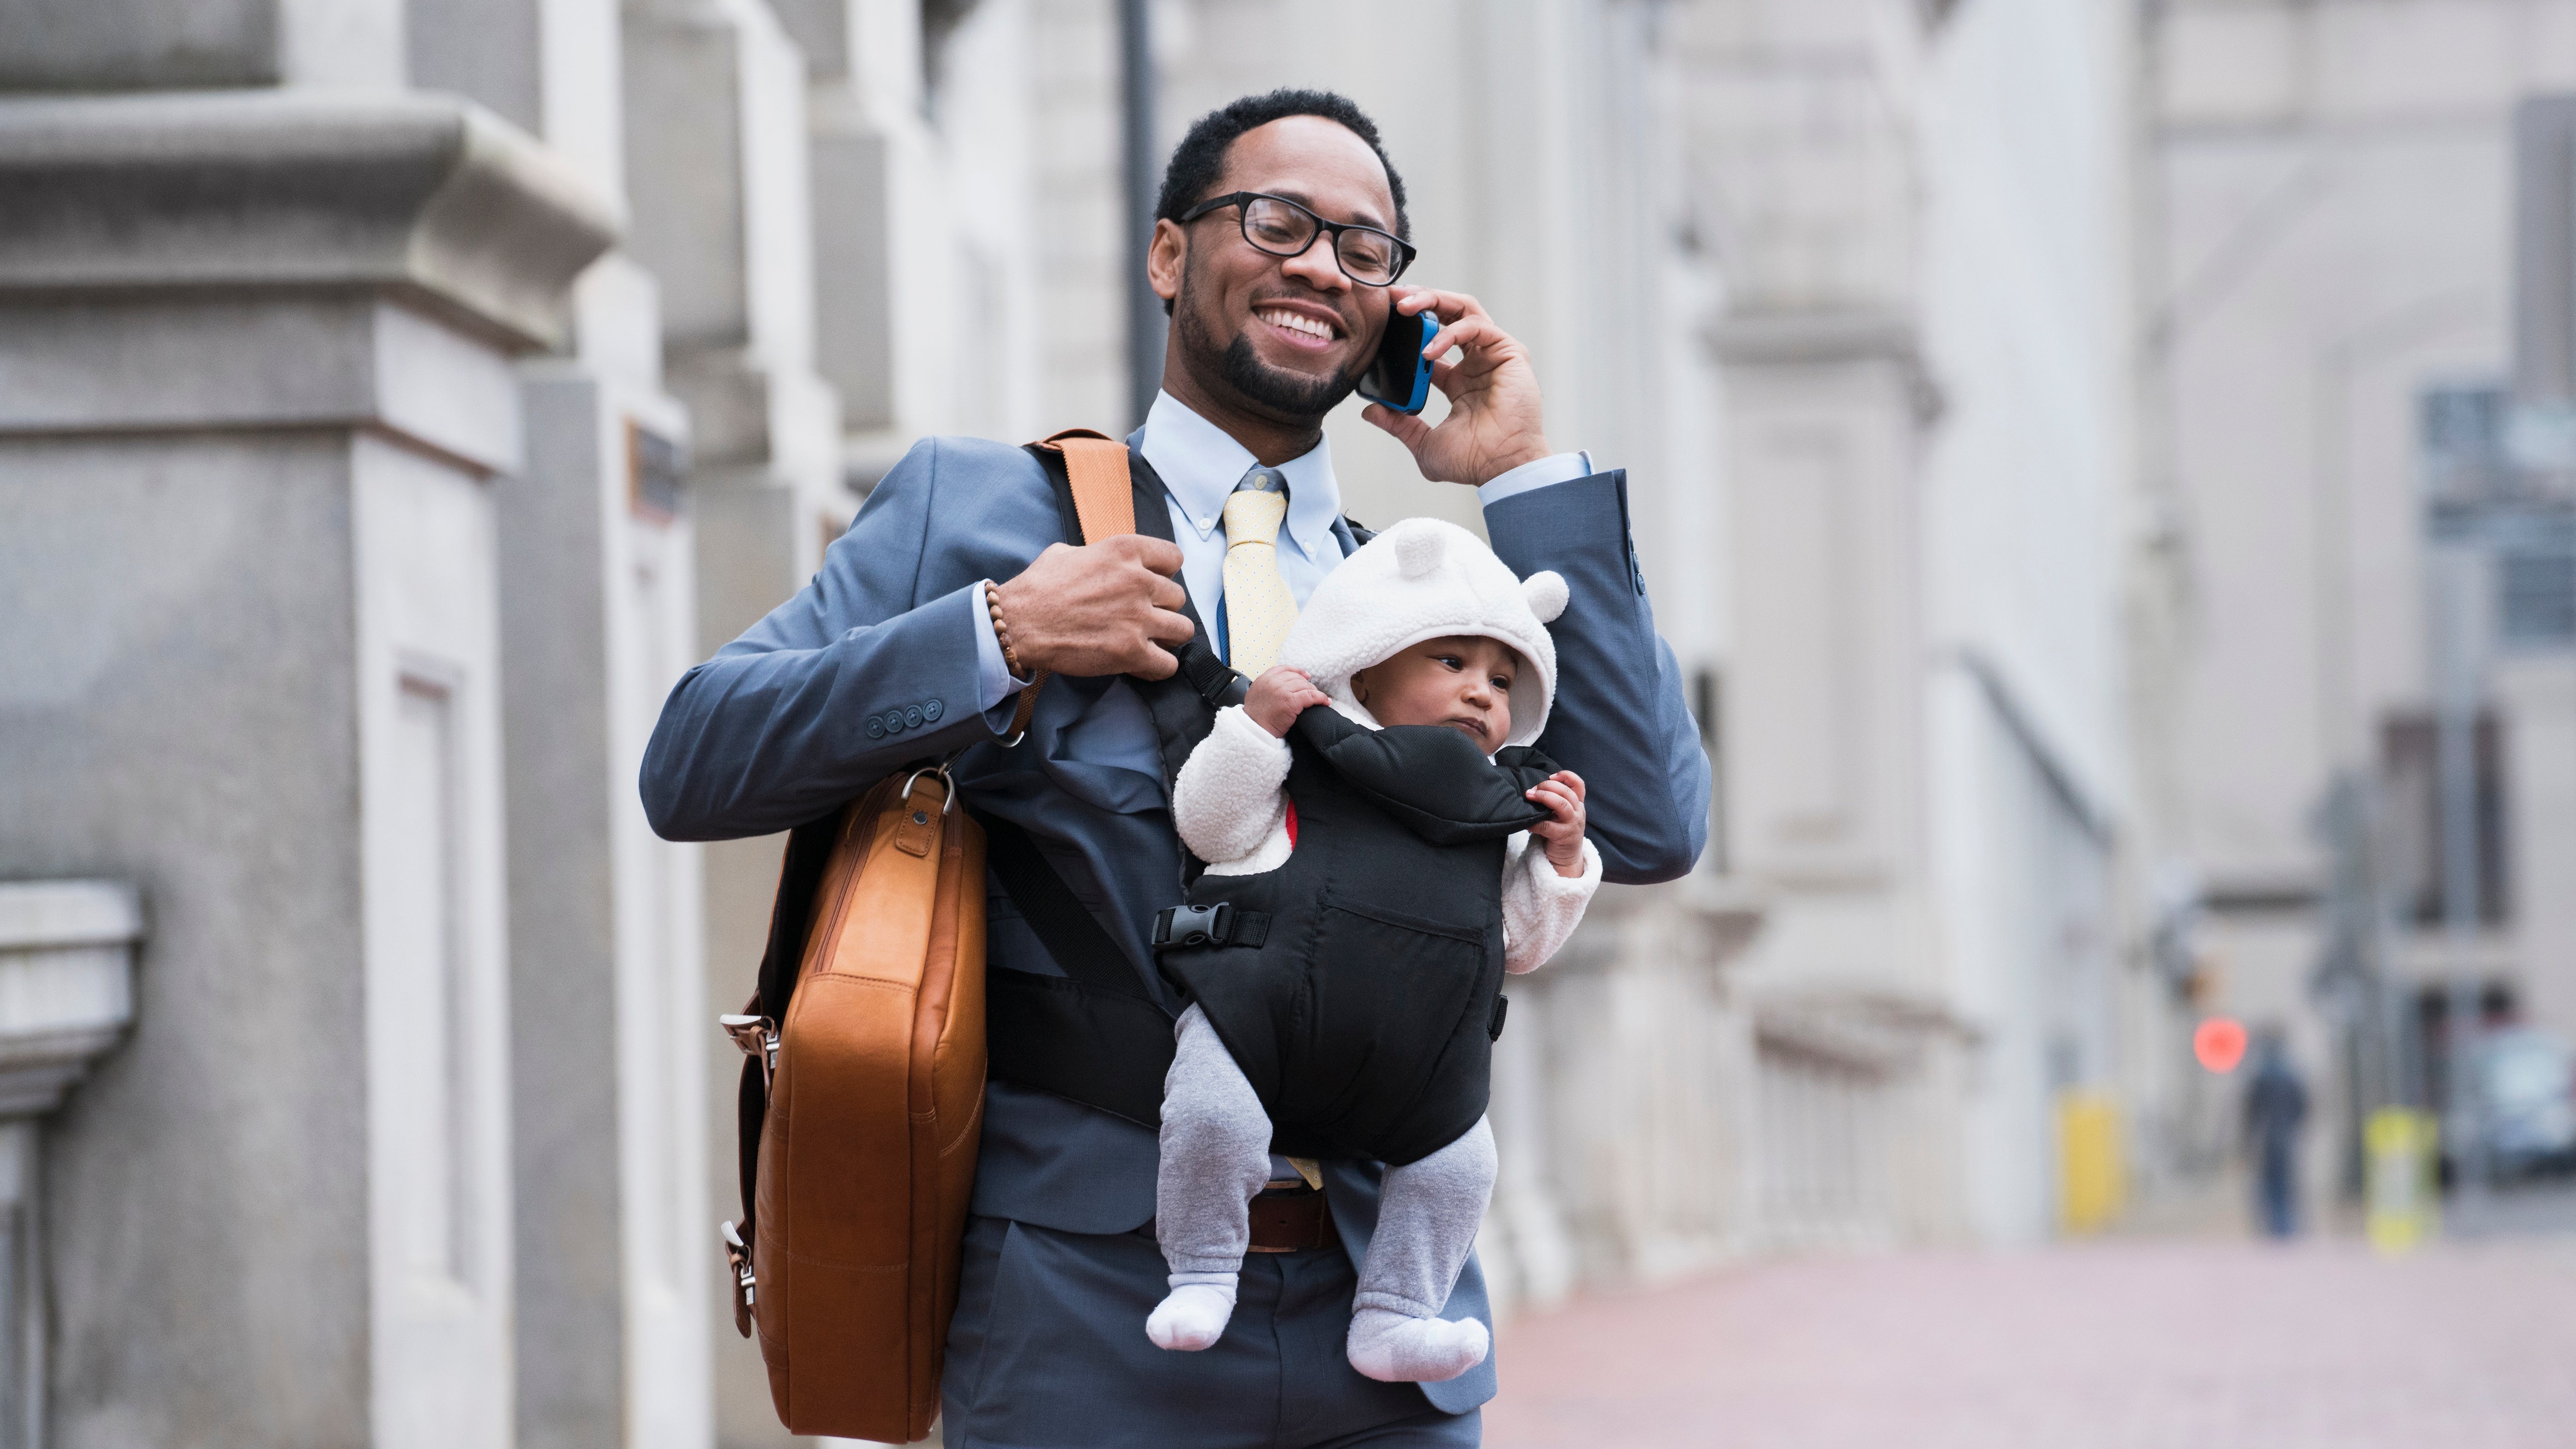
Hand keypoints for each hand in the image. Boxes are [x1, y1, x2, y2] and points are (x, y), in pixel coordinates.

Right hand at [994, 536, 1195, 679]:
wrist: (1018, 623)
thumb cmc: (1038, 588)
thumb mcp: (1069, 552)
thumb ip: (1099, 556)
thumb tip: (1107, 564)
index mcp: (1125, 550)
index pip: (1174, 558)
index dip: (1164, 573)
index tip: (1152, 583)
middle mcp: (1138, 581)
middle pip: (1177, 597)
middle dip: (1162, 607)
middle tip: (1142, 616)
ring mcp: (1138, 618)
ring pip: (1182, 630)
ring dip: (1167, 636)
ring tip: (1149, 640)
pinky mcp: (1131, 652)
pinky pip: (1168, 664)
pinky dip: (1159, 667)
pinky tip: (1144, 663)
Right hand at [1244, 666, 1328, 737]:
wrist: (1255, 730)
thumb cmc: (1256, 716)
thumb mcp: (1256, 693)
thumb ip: (1266, 684)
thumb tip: (1278, 677)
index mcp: (1265, 679)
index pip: (1285, 669)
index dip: (1298, 671)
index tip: (1306, 676)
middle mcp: (1273, 682)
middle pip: (1297, 678)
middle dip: (1306, 685)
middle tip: (1312, 693)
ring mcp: (1283, 691)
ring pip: (1305, 685)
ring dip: (1314, 692)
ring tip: (1319, 698)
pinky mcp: (1291, 701)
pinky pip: (1311, 695)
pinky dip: (1321, 698)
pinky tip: (1325, 701)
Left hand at [1361, 287, 1551, 487]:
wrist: (1501, 467)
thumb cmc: (1473, 461)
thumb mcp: (1423, 442)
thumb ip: (1399, 424)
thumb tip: (1370, 411)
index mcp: (1459, 382)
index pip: (1432, 341)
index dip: (1409, 329)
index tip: (1384, 321)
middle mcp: (1477, 363)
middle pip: (1448, 315)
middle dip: (1420, 300)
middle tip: (1391, 298)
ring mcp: (1493, 355)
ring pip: (1463, 309)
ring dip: (1432, 301)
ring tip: (1404, 307)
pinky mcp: (1509, 352)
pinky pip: (1476, 326)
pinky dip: (1450, 332)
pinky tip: (1428, 351)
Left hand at [1525, 770, 1587, 876]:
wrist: (1566, 857)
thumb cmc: (1559, 830)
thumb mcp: (1562, 814)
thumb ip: (1555, 801)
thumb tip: (1533, 789)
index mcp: (1578, 804)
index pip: (1578, 784)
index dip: (1566, 776)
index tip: (1551, 776)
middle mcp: (1578, 812)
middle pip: (1567, 792)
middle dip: (1547, 786)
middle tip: (1532, 790)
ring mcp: (1572, 824)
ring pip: (1562, 804)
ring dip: (1544, 797)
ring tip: (1530, 796)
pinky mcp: (1563, 836)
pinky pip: (1547, 826)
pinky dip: (1534, 823)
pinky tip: (1526, 823)